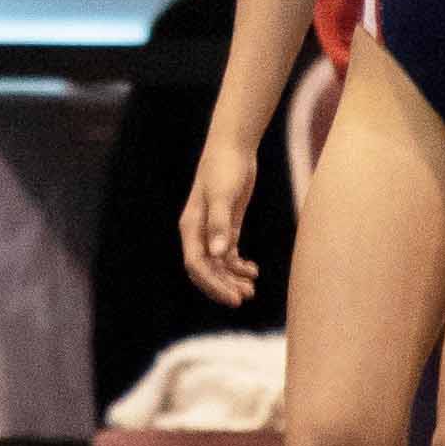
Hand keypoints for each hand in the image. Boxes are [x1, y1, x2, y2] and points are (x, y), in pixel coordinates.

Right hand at [178, 131, 260, 307]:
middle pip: (206, 269)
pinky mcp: (226, 225)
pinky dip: (239, 265)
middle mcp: (199, 232)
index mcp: (191, 227)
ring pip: (218, 264)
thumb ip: (220, 225)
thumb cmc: (224, 168)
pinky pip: (228, 254)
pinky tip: (253, 270)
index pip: (197, 265)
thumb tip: (218, 255)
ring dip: (232, 279)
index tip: (234, 298)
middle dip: (223, 286)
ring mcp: (212, 229)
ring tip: (252, 288)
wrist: (233, 147)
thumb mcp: (223, 196)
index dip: (213, 284)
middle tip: (245, 297)